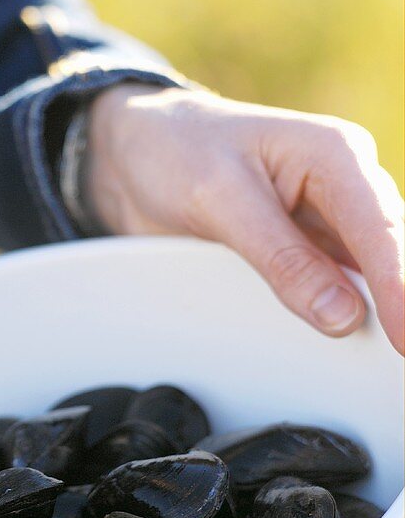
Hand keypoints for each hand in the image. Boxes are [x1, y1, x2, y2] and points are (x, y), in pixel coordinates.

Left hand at [85, 84, 403, 353]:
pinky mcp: (306, 249)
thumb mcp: (219, 200)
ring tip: (380, 366)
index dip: (399, 290)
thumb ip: (281, 258)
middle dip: (399, 304)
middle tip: (396, 364)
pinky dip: (344, 315)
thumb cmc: (176, 152)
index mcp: (333, 153)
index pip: (380, 230)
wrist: (138, 153)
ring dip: (377, 314)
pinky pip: (336, 287)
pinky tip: (348, 345)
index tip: (403, 343)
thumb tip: (340, 314)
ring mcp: (327, 220)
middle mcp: (343, 184)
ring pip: (369, 275)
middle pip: (389, 253)